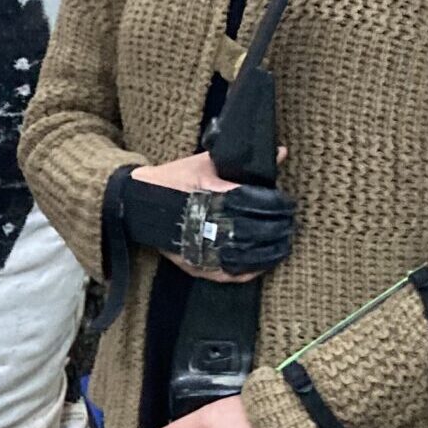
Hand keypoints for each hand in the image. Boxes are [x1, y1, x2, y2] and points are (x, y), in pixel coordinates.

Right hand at [130, 149, 287, 282]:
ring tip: (282, 246)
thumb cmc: (174, 178)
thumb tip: (281, 153)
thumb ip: (242, 162)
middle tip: (289, 227)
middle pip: (254, 232)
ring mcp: (201, 247)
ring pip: (244, 257)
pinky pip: (227, 274)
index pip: (256, 204)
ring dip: (267, 253)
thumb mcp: (206, 162)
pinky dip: (247, 272)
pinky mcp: (195, 264)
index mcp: (212, 195)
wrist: (138, 202)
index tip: (288, 207)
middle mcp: (207, 224)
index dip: (276, 207)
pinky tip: (261, 266)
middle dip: (276, 230)